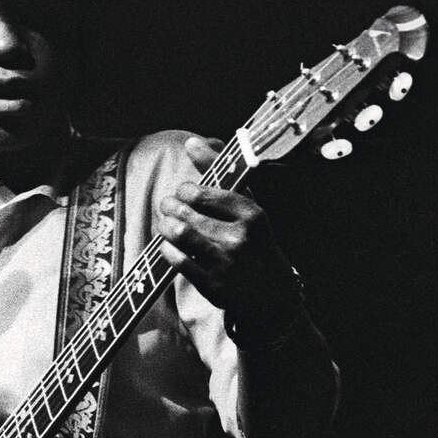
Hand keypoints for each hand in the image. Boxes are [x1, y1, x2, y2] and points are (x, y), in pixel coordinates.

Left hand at [157, 135, 301, 333]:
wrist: (272, 294)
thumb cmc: (255, 241)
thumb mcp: (248, 207)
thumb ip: (222, 173)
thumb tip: (192, 142)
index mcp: (252, 214)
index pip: (202, 193)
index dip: (184, 190)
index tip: (184, 192)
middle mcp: (240, 237)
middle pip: (186, 212)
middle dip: (169, 206)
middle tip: (167, 206)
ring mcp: (226, 263)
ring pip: (180, 234)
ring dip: (165, 226)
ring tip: (166, 224)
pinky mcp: (213, 285)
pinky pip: (177, 260)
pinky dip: (167, 249)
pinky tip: (168, 246)